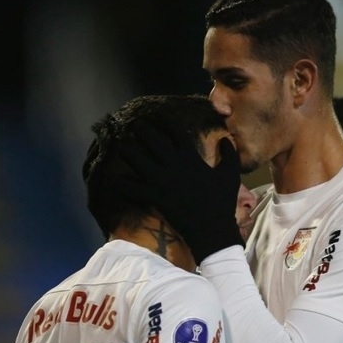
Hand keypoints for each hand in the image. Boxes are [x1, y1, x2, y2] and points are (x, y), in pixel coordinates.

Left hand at [121, 120, 243, 262]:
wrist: (212, 227)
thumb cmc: (222, 201)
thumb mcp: (230, 174)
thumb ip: (229, 155)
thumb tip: (226, 140)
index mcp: (190, 157)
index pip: (175, 132)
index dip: (164, 121)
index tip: (156, 114)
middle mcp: (173, 164)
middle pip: (152, 140)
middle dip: (141, 130)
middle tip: (133, 124)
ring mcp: (161, 180)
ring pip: (137, 159)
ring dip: (127, 150)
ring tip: (119, 143)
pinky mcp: (154, 196)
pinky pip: (132, 188)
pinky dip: (121, 183)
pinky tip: (112, 178)